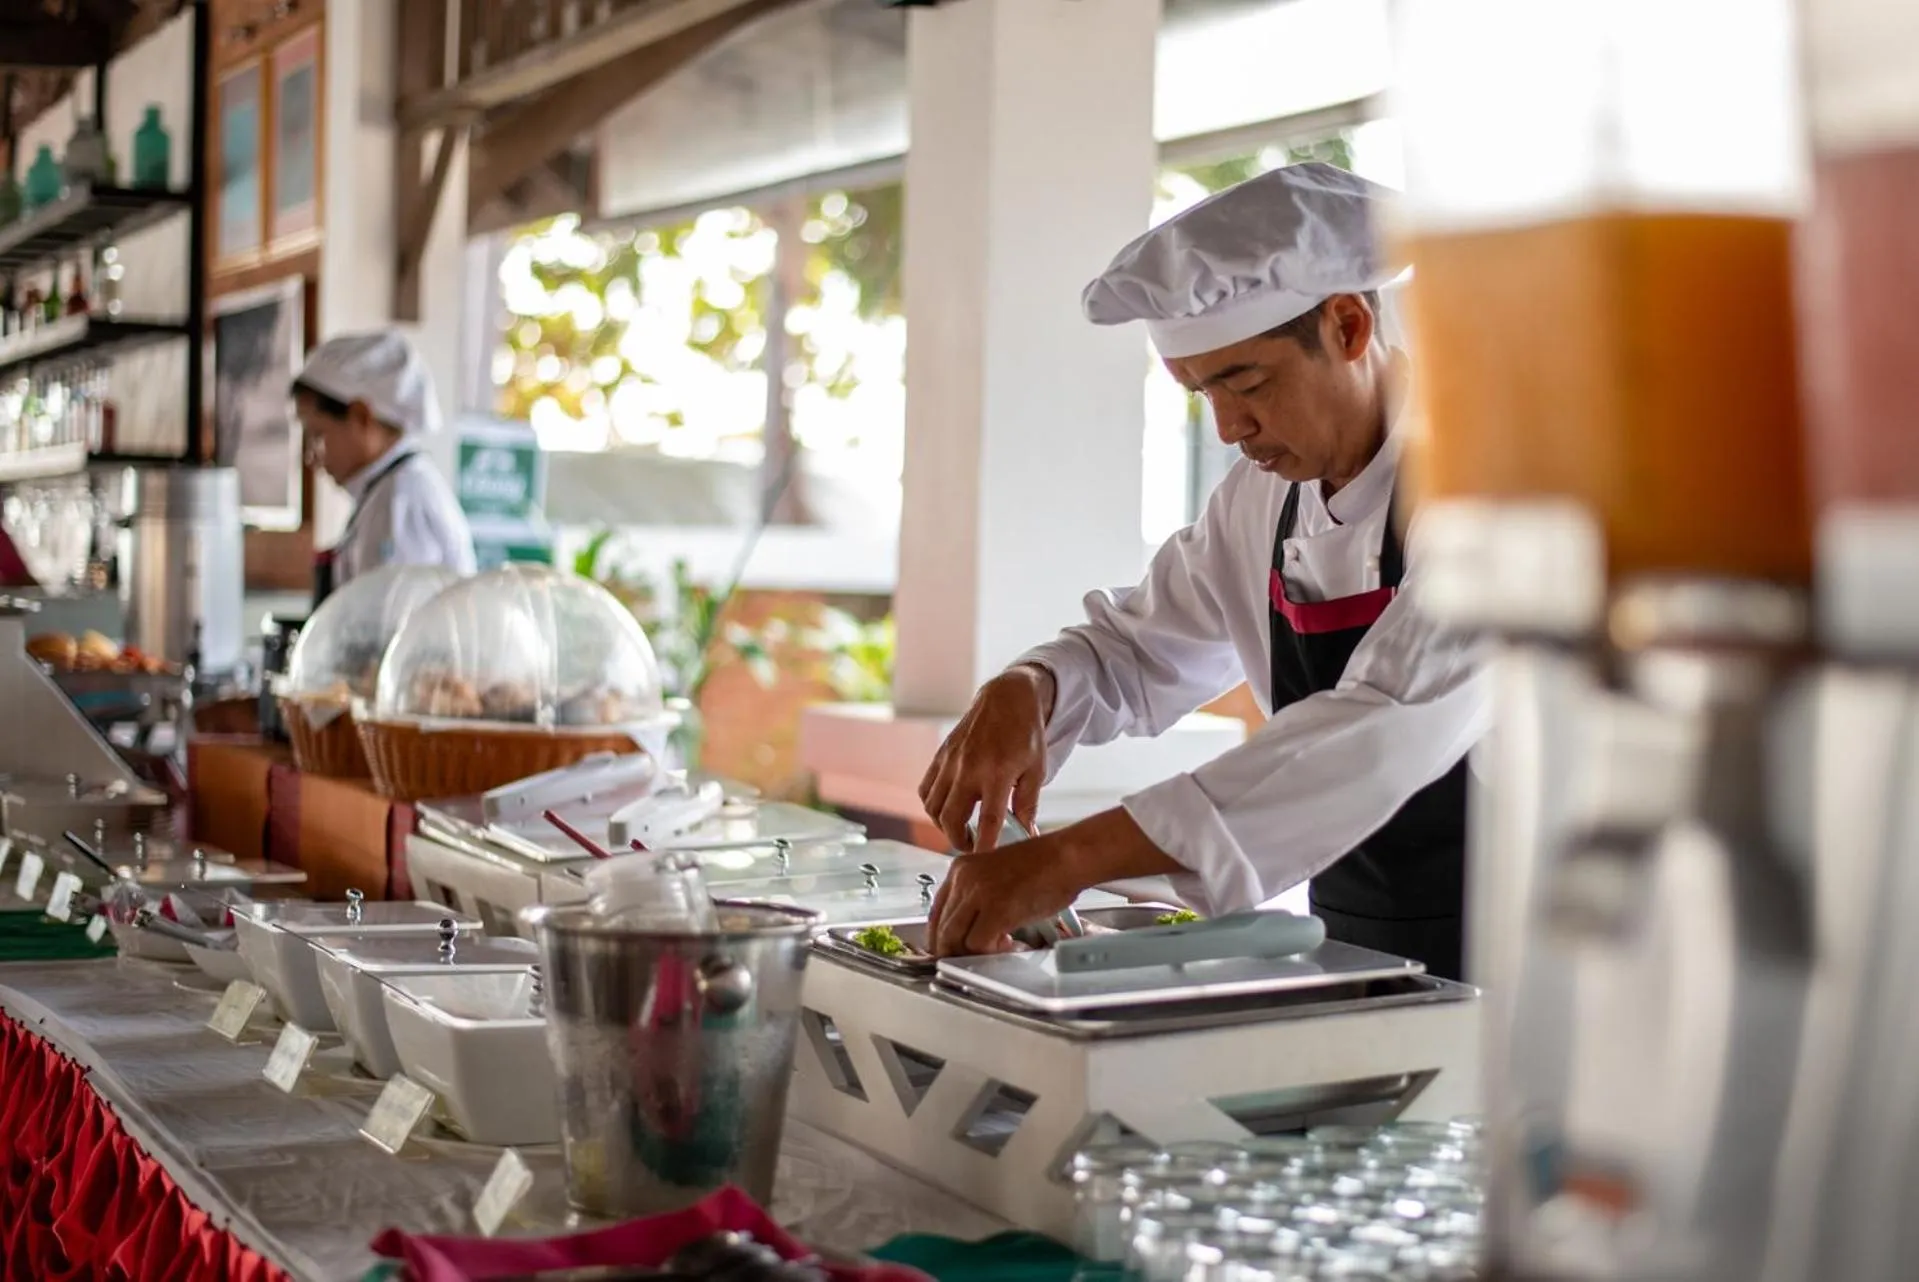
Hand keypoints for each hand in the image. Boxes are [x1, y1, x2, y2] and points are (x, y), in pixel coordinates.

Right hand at [919, 664, 1055, 852]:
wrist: (1005, 698)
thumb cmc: (1025, 735)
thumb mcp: (1036, 770)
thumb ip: (1028, 806)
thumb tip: (1026, 836)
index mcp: (998, 773)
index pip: (988, 820)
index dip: (984, 846)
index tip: (984, 862)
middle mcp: (969, 768)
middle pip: (951, 819)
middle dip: (959, 841)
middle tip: (972, 846)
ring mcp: (950, 762)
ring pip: (933, 807)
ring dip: (944, 826)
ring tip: (960, 830)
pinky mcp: (940, 756)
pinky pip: (926, 790)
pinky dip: (933, 806)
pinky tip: (947, 809)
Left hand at [927, 829, 1080, 956]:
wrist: (1066, 857)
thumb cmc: (1042, 867)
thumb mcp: (995, 875)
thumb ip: (976, 897)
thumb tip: (968, 929)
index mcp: (961, 869)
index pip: (935, 911)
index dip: (940, 936)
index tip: (949, 949)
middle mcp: (963, 879)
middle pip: (942, 929)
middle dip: (954, 950)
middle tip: (972, 958)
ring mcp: (978, 893)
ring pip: (956, 939)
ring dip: (974, 952)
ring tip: (997, 947)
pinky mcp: (996, 909)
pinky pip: (978, 944)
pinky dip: (991, 951)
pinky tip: (1009, 943)